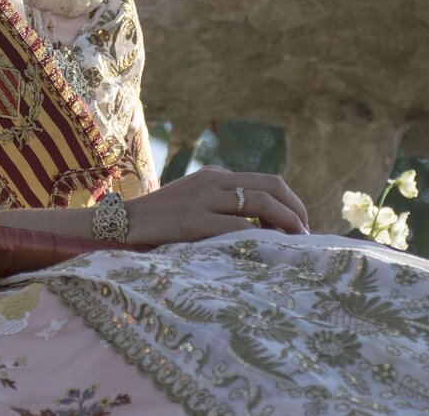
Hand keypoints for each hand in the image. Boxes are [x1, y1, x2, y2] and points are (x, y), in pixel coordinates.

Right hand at [125, 166, 309, 245]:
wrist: (122, 223)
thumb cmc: (159, 221)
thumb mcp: (193, 201)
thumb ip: (221, 203)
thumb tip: (260, 225)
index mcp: (215, 175)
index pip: (266, 181)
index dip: (291, 202)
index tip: (300, 225)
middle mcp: (212, 181)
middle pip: (270, 187)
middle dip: (296, 211)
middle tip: (306, 235)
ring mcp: (203, 199)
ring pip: (259, 204)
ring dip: (285, 224)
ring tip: (295, 244)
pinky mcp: (192, 220)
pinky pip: (237, 227)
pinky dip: (258, 239)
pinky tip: (266, 252)